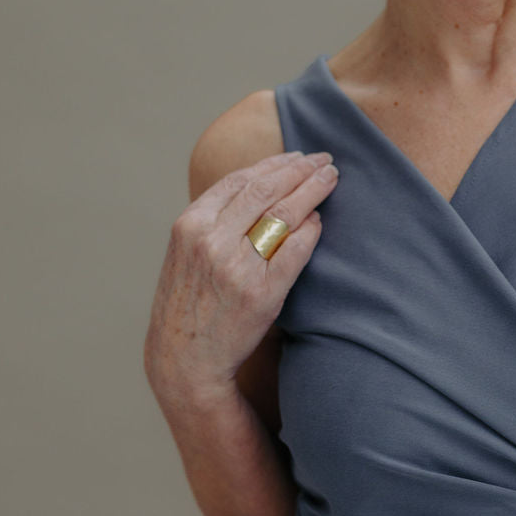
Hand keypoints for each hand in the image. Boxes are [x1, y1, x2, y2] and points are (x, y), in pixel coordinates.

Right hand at [143, 150, 338, 409]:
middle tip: (325, 160)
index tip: (296, 156)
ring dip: (312, 190)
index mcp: (191, 225)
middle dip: (300, 169)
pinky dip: (311, 231)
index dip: (273, 164)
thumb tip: (259, 187)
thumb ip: (213, 220)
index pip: (240, 180)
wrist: (184, 359)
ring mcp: (238, 266)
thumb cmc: (188, 303)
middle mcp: (212, 240)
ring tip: (331, 178)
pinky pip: (296, 251)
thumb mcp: (185, 253)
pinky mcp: (262, 292)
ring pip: (284, 214)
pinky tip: (320, 220)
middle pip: (266, 190)